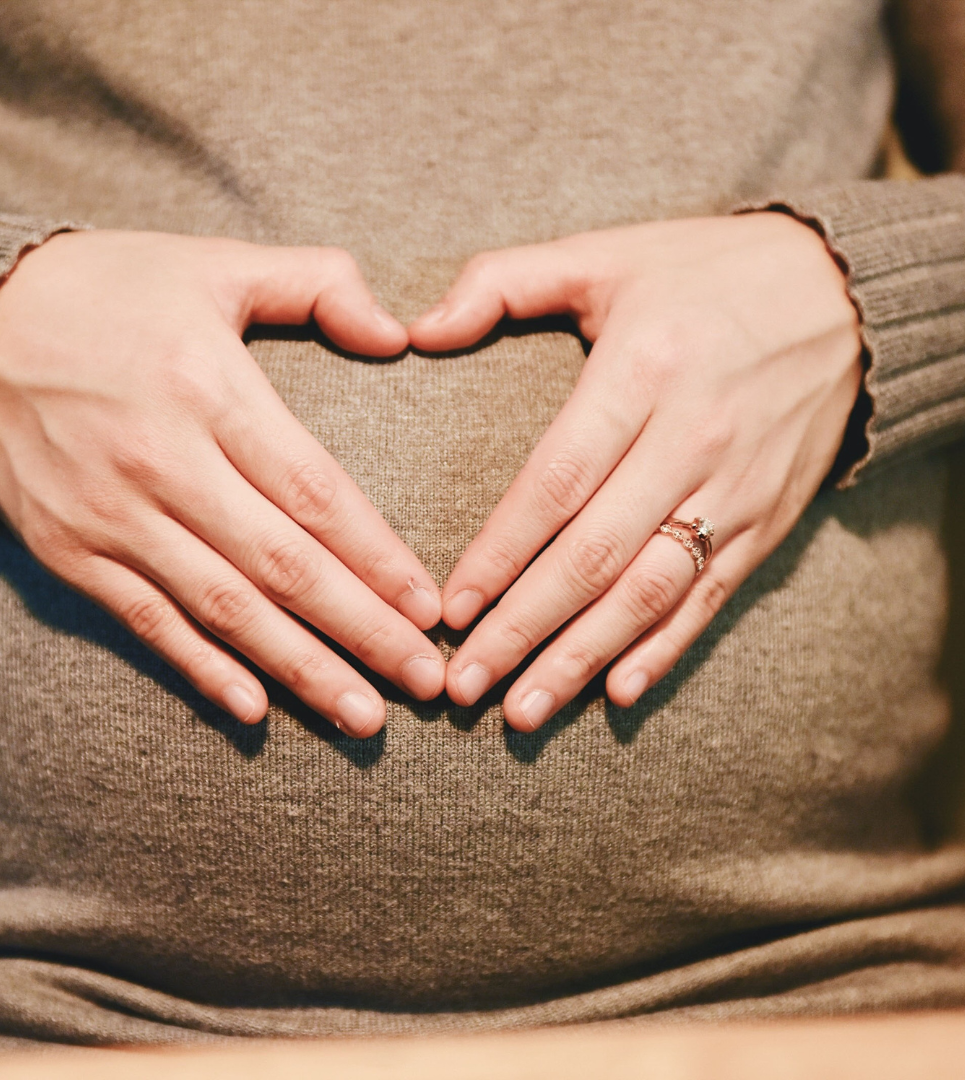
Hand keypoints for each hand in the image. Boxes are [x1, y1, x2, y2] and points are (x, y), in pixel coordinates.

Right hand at [0, 230, 445, 737]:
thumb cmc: (111, 291)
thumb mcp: (215, 262)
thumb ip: (317, 283)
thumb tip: (396, 333)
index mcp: (209, 388)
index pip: (315, 493)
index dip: (378, 558)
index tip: (429, 608)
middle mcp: (163, 461)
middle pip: (282, 566)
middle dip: (362, 630)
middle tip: (424, 682)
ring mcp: (113, 515)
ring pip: (223, 608)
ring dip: (300, 669)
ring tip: (363, 716)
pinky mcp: (72, 551)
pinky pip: (146, 622)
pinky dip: (201, 669)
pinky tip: (255, 710)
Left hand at [409, 212, 861, 729]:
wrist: (844, 294)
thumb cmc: (705, 275)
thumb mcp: (604, 254)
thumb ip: (503, 283)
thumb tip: (415, 329)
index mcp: (642, 372)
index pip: (556, 482)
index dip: (499, 553)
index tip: (449, 609)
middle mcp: (691, 439)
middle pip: (594, 555)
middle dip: (523, 628)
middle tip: (464, 685)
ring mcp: (736, 488)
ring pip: (650, 592)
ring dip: (582, 658)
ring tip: (522, 711)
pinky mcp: (769, 519)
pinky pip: (712, 596)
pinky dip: (665, 649)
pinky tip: (617, 692)